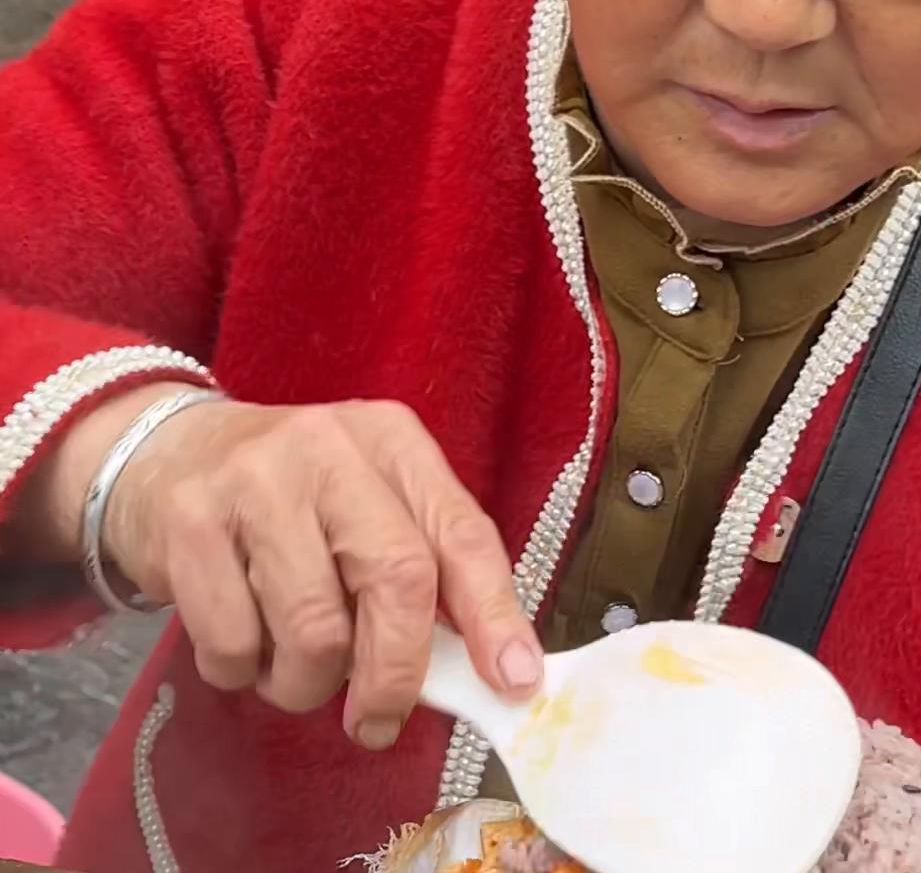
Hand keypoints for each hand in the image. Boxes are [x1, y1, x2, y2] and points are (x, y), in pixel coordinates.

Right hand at [32, 386, 542, 748]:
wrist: (168, 453)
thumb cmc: (292, 496)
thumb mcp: (368, 504)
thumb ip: (423, 567)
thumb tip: (487, 665)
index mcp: (391, 441)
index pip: (461, 532)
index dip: (493, 613)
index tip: (513, 680)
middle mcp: (330, 449)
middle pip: (396, 579)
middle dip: (396, 672)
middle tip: (378, 718)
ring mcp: (256, 480)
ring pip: (315, 630)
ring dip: (308, 683)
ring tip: (293, 665)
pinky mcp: (191, 523)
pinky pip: (235, 646)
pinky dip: (244, 673)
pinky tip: (242, 641)